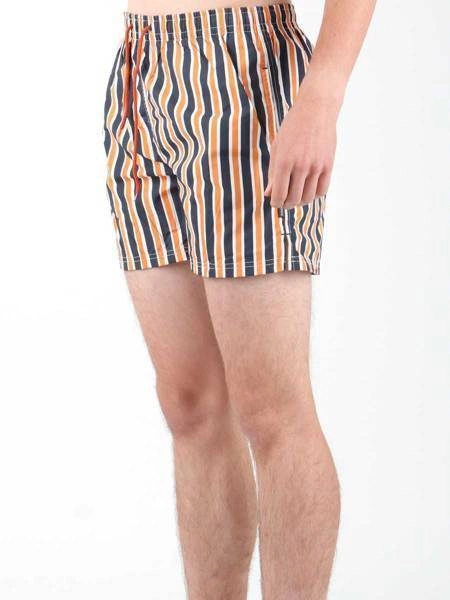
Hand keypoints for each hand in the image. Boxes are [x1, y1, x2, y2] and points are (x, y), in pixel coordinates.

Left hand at [264, 84, 338, 208]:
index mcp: (284, 162)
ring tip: (296, 195)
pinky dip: (314, 194)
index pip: (279, 195)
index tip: (275, 202)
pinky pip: (322, 190)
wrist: (316, 109)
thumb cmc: (292, 127)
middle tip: (285, 201)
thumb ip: (272, 173)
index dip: (276, 203)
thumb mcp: (277, 148)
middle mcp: (301, 167)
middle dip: (287, 204)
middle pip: (293, 199)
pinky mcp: (328, 165)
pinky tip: (309, 189)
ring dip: (300, 201)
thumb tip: (269, 194)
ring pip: (308, 197)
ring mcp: (316, 167)